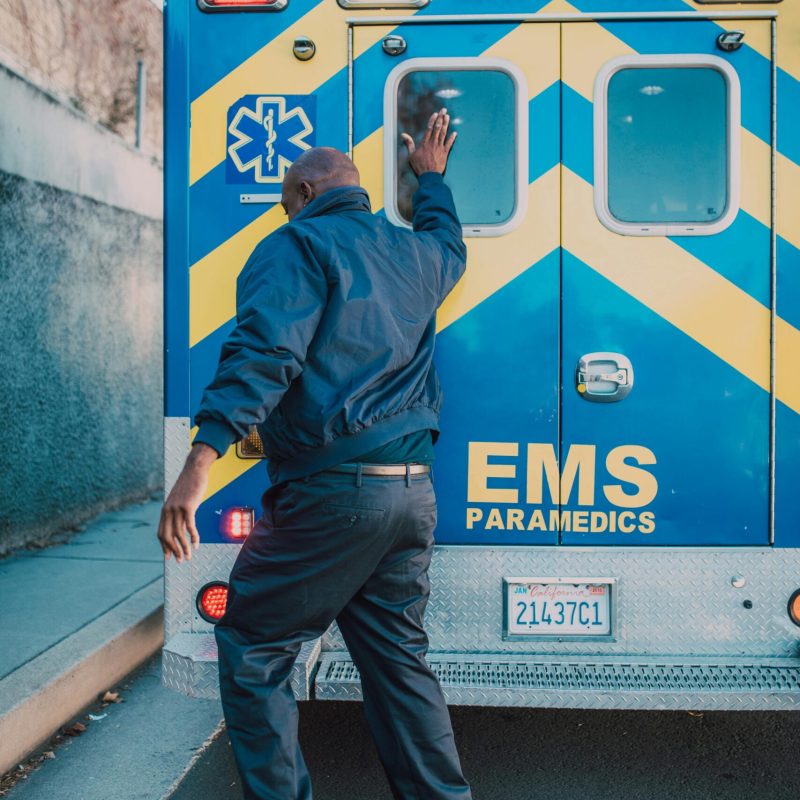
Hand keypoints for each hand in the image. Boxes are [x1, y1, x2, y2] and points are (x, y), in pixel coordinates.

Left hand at [157, 443, 216, 562]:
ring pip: (179, 534)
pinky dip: (193, 537)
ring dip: (184, 547)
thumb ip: (179, 511)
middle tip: (180, 560)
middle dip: (173, 551)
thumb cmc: (190, 484)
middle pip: (167, 537)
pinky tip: (196, 544)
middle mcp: (168, 511)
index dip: (164, 547)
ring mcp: (177, 509)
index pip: (161, 533)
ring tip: (189, 556)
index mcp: (165, 510)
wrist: (194, 469)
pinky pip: (190, 526)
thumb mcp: (181, 499)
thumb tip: (182, 523)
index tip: (169, 557)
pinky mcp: (188, 507)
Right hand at [401, 107, 456, 176]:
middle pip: (438, 128)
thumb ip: (409, 144)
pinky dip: (452, 138)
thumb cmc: (419, 167)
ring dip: (446, 124)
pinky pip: (449, 144)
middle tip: (444, 110)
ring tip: (448, 117)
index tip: (435, 114)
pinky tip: (455, 133)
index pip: (429, 128)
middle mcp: (433, 143)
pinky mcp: (445, 153)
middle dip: (441, 118)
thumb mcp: (411, 155)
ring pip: (444, 133)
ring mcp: (440, 148)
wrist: (428, 176)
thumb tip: (403, 135)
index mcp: (425, 143)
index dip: (433, 120)